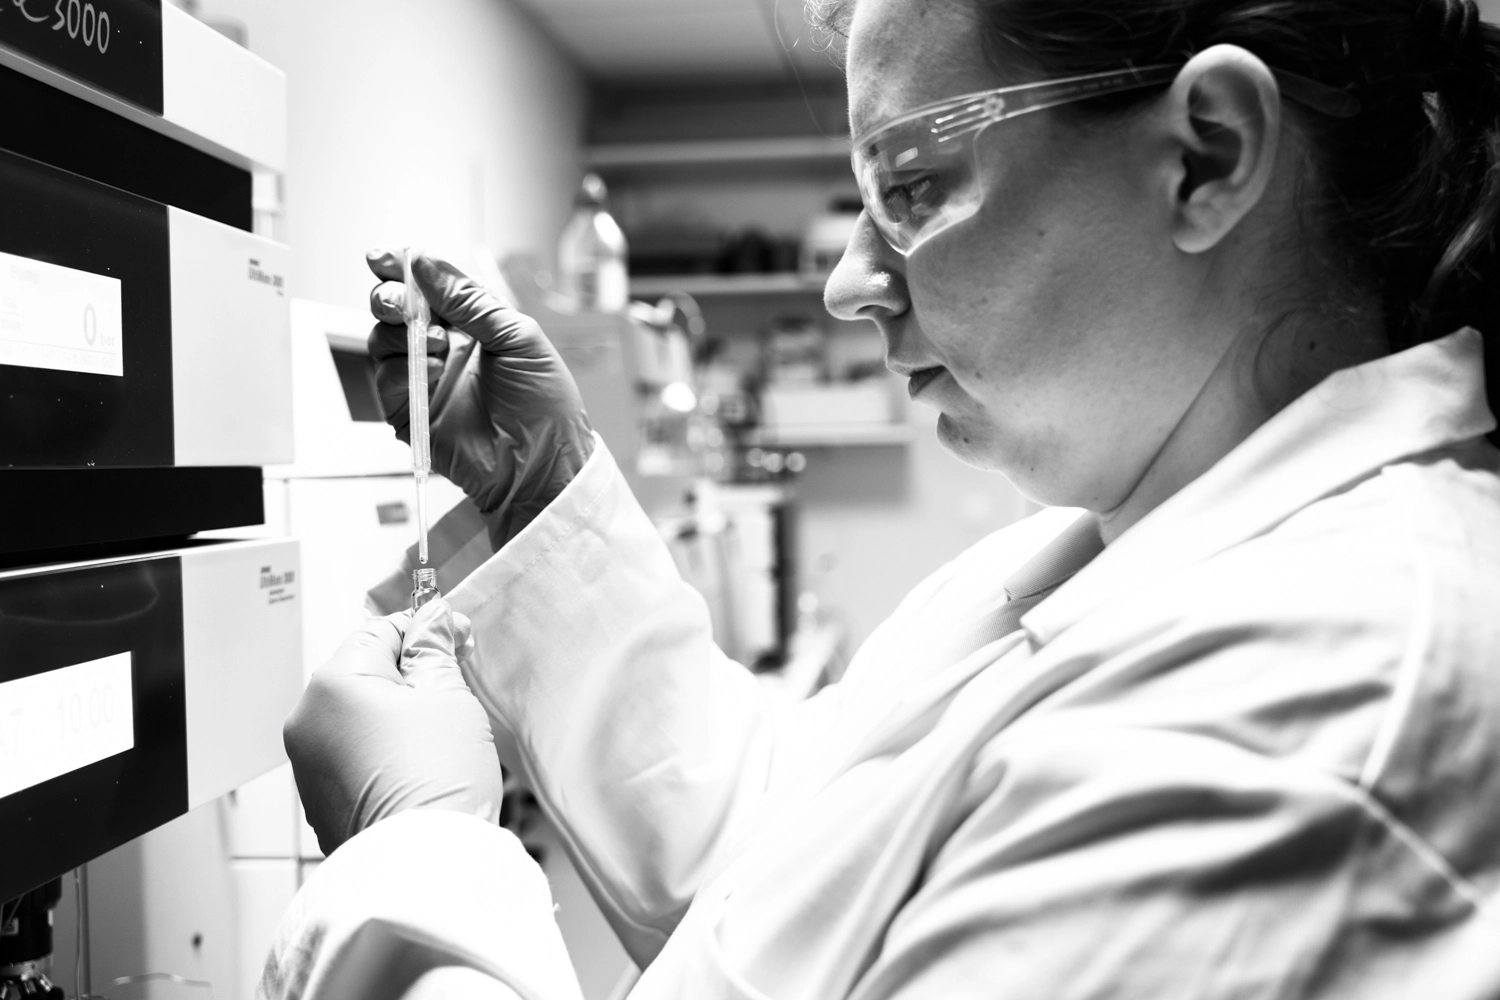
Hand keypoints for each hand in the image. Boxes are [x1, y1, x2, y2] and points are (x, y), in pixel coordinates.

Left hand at [284, 599, 504, 854]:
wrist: (424, 864)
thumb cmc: (436, 782)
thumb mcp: (449, 695)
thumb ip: (435, 649)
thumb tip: (433, 622)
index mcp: (333, 683)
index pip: (382, 630)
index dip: (426, 631)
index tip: (458, 639)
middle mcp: (307, 719)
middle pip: (365, 673)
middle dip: (409, 678)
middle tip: (453, 696)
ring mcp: (307, 762)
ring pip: (358, 715)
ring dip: (394, 717)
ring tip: (435, 743)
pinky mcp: (318, 798)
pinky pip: (351, 754)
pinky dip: (380, 753)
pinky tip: (415, 771)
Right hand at [366, 250, 594, 547]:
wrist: (542, 464)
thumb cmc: (544, 404)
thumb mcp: (517, 337)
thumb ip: (469, 300)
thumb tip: (425, 263)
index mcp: (472, 323)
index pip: (428, 285)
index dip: (404, 268)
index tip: (386, 257)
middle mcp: (443, 347)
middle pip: (396, 307)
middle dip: (391, 295)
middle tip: (401, 300)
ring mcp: (424, 379)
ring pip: (383, 339)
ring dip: (402, 332)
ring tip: (438, 344)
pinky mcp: (411, 411)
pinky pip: (387, 379)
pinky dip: (402, 369)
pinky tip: (432, 370)